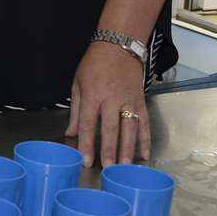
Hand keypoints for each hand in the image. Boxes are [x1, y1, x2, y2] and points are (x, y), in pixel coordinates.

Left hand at [66, 41, 151, 166]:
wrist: (119, 46)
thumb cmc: (94, 64)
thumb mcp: (78, 83)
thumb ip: (76, 111)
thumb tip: (71, 133)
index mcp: (92, 95)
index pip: (89, 124)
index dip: (86, 144)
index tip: (85, 160)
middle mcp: (112, 99)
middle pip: (110, 128)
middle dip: (109, 150)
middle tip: (109, 168)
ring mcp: (129, 100)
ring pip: (130, 128)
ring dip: (129, 148)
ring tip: (126, 166)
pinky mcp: (140, 101)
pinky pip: (144, 123)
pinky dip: (145, 139)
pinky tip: (144, 154)